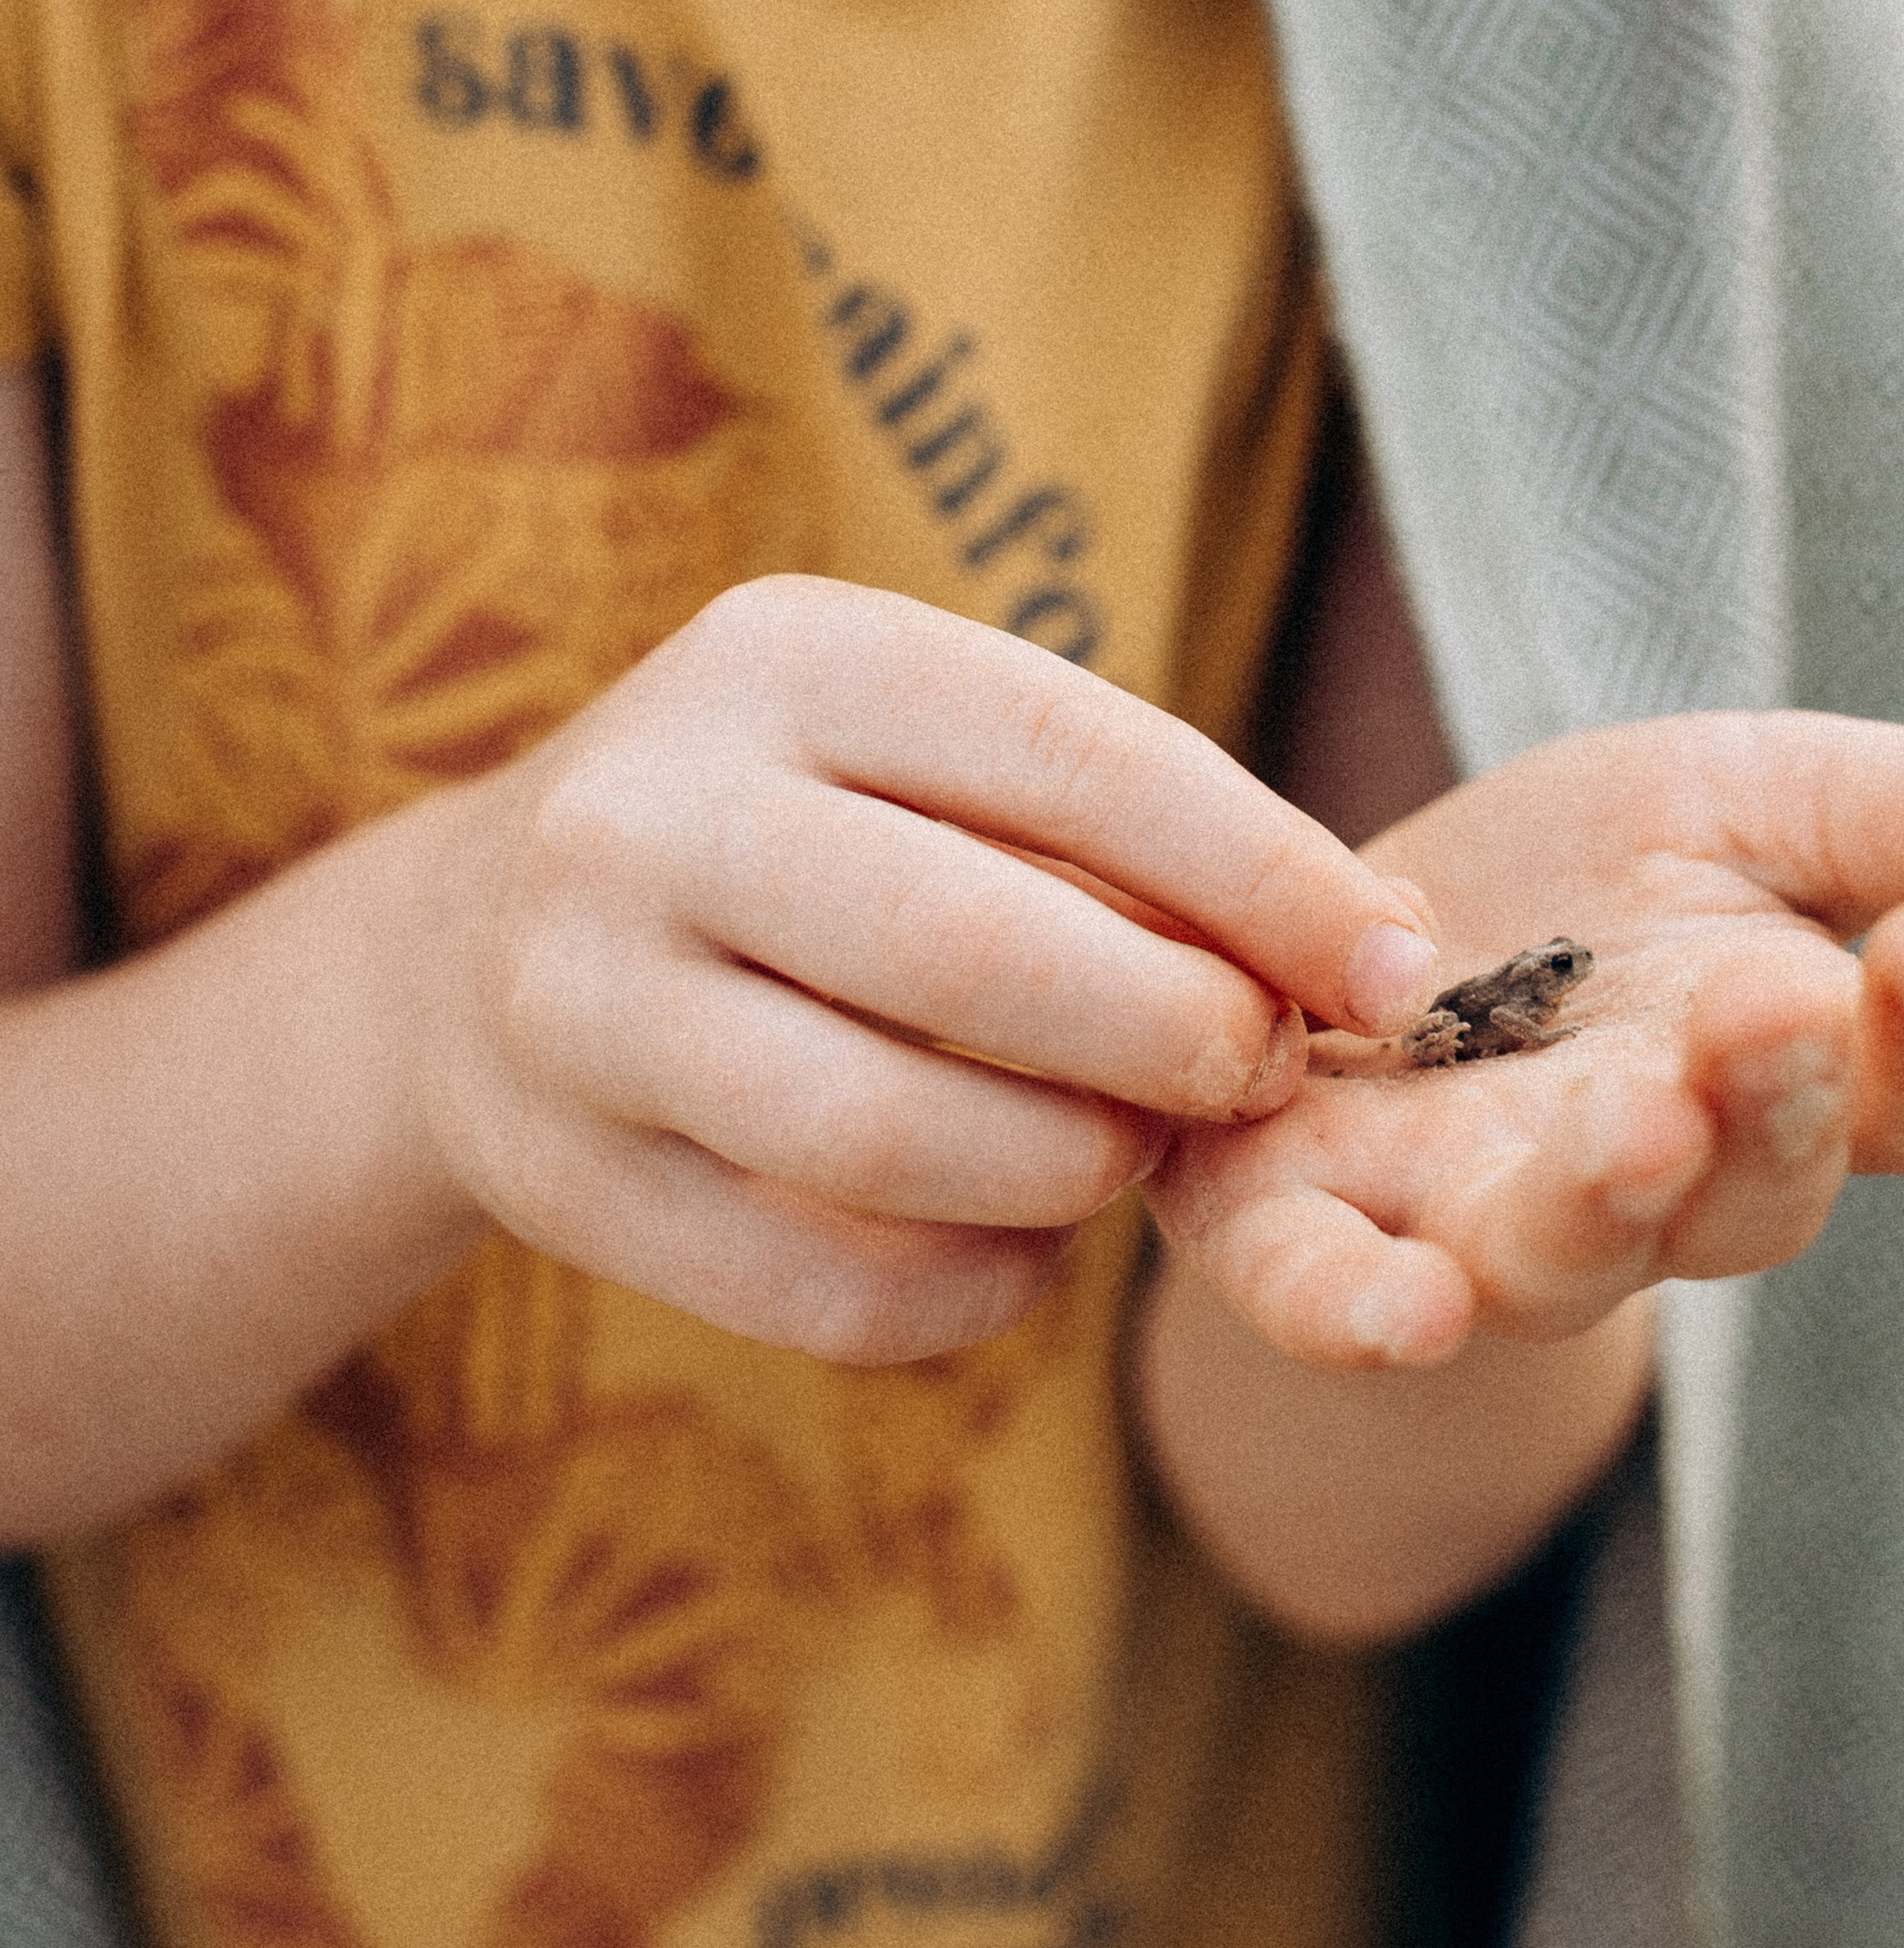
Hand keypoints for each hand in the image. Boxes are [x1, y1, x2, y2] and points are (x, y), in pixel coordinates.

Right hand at [415, 578, 1442, 1363]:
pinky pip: (812, 1285)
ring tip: (1125, 1159)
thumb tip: (1366, 948)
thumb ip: (1105, 823)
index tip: (1396, 968)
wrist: (462, 949)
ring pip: (886, 1138)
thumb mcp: (906, 745)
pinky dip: (964, 1293)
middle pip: (979, 953)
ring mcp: (576, 998)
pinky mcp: (553, 1176)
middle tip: (1259, 1078)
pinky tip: (1022, 1256)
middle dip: (1172, 1035)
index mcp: (782, 654)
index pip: (1074, 751)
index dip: (1263, 873)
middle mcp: (654, 809)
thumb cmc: (782, 828)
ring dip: (1067, 1174)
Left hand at [1147, 713, 1903, 1366]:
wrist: (1336, 940)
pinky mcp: (1295, 1219)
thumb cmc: (1588, 882)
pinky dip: (1356, 1312)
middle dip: (1771, 1106)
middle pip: (1748, 1193)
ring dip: (1603, 1203)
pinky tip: (1399, 1307)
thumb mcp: (1759, 801)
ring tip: (1641, 1124)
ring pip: (1558, 1254)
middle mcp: (1649, 1183)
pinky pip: (1324, 1294)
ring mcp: (1473, 1220)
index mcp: (1784, 1078)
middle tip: (1783, 1009)